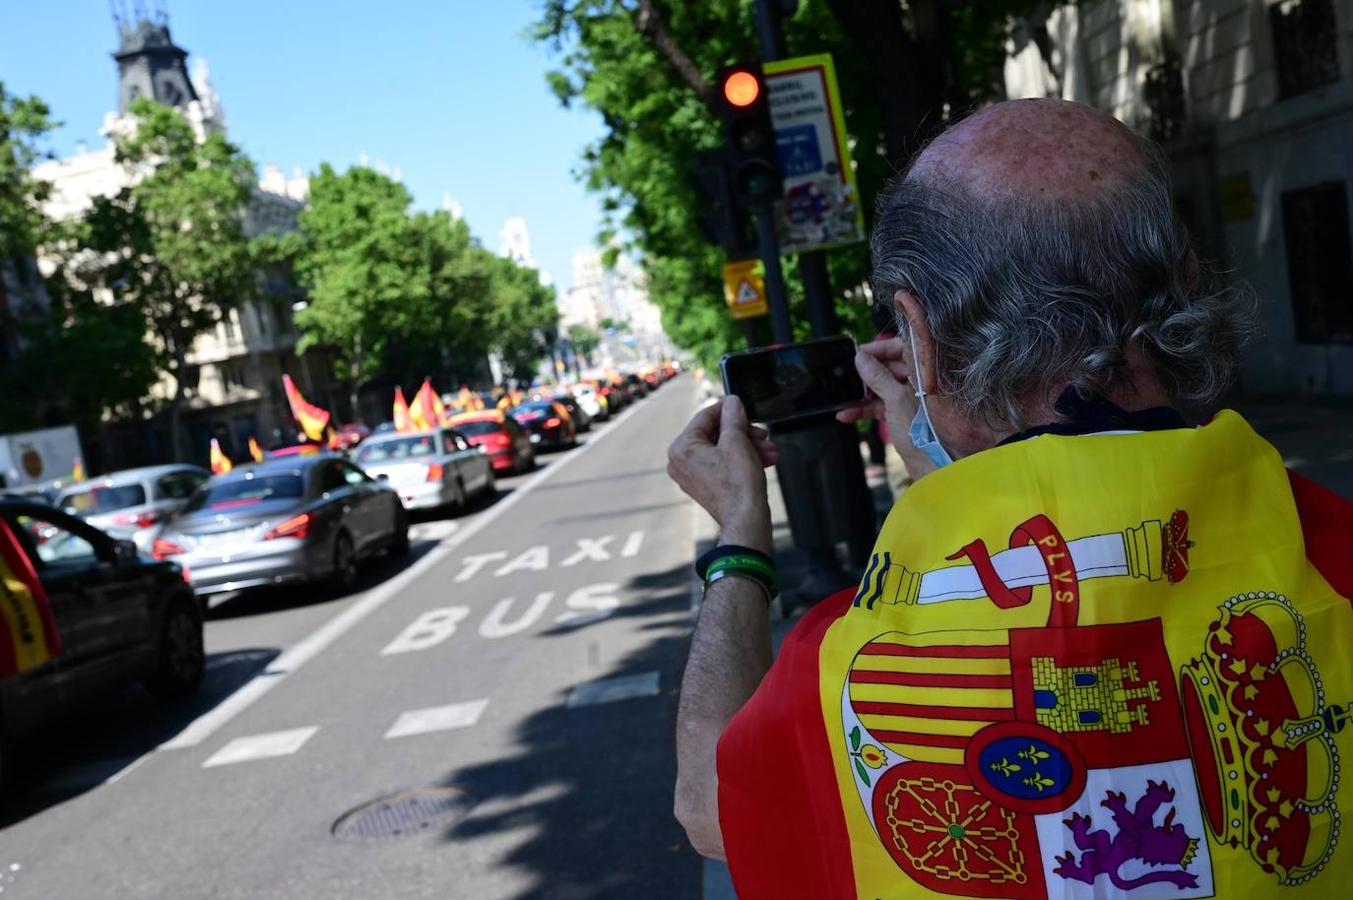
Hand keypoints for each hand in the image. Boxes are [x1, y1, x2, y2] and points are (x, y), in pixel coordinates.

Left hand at [667, 396, 775, 551]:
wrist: (746, 522)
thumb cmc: (739, 486)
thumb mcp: (738, 442)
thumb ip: (733, 418)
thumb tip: (731, 402)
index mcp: (682, 448)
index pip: (705, 417)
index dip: (729, 410)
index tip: (744, 408)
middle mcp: (681, 462)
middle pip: (716, 434)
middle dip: (744, 434)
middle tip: (763, 435)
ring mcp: (692, 476)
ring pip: (723, 450)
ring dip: (749, 447)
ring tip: (769, 451)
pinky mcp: (706, 486)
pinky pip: (723, 464)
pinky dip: (742, 460)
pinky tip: (764, 460)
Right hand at [836, 337, 936, 478]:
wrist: (931, 466)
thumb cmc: (923, 433)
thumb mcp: (896, 400)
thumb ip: (878, 377)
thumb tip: (861, 358)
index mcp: (924, 373)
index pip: (902, 348)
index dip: (880, 349)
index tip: (860, 353)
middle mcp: (919, 383)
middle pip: (889, 367)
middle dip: (867, 372)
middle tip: (849, 376)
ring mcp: (911, 399)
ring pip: (882, 387)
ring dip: (862, 393)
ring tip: (844, 397)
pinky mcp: (903, 415)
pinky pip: (881, 405)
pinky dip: (865, 409)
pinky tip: (847, 414)